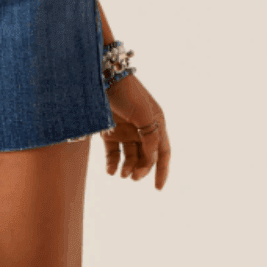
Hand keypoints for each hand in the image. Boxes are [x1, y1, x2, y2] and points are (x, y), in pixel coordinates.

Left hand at [101, 73, 170, 188]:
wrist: (103, 78)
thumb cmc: (127, 93)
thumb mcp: (144, 114)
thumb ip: (150, 136)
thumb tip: (151, 158)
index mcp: (156, 123)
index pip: (163, 152)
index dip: (162, 170)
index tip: (157, 188)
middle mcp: (142, 129)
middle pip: (146, 157)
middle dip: (142, 169)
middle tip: (134, 177)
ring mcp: (125, 131)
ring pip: (130, 157)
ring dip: (128, 168)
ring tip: (122, 174)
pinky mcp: (109, 132)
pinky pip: (113, 154)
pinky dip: (113, 164)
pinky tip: (111, 171)